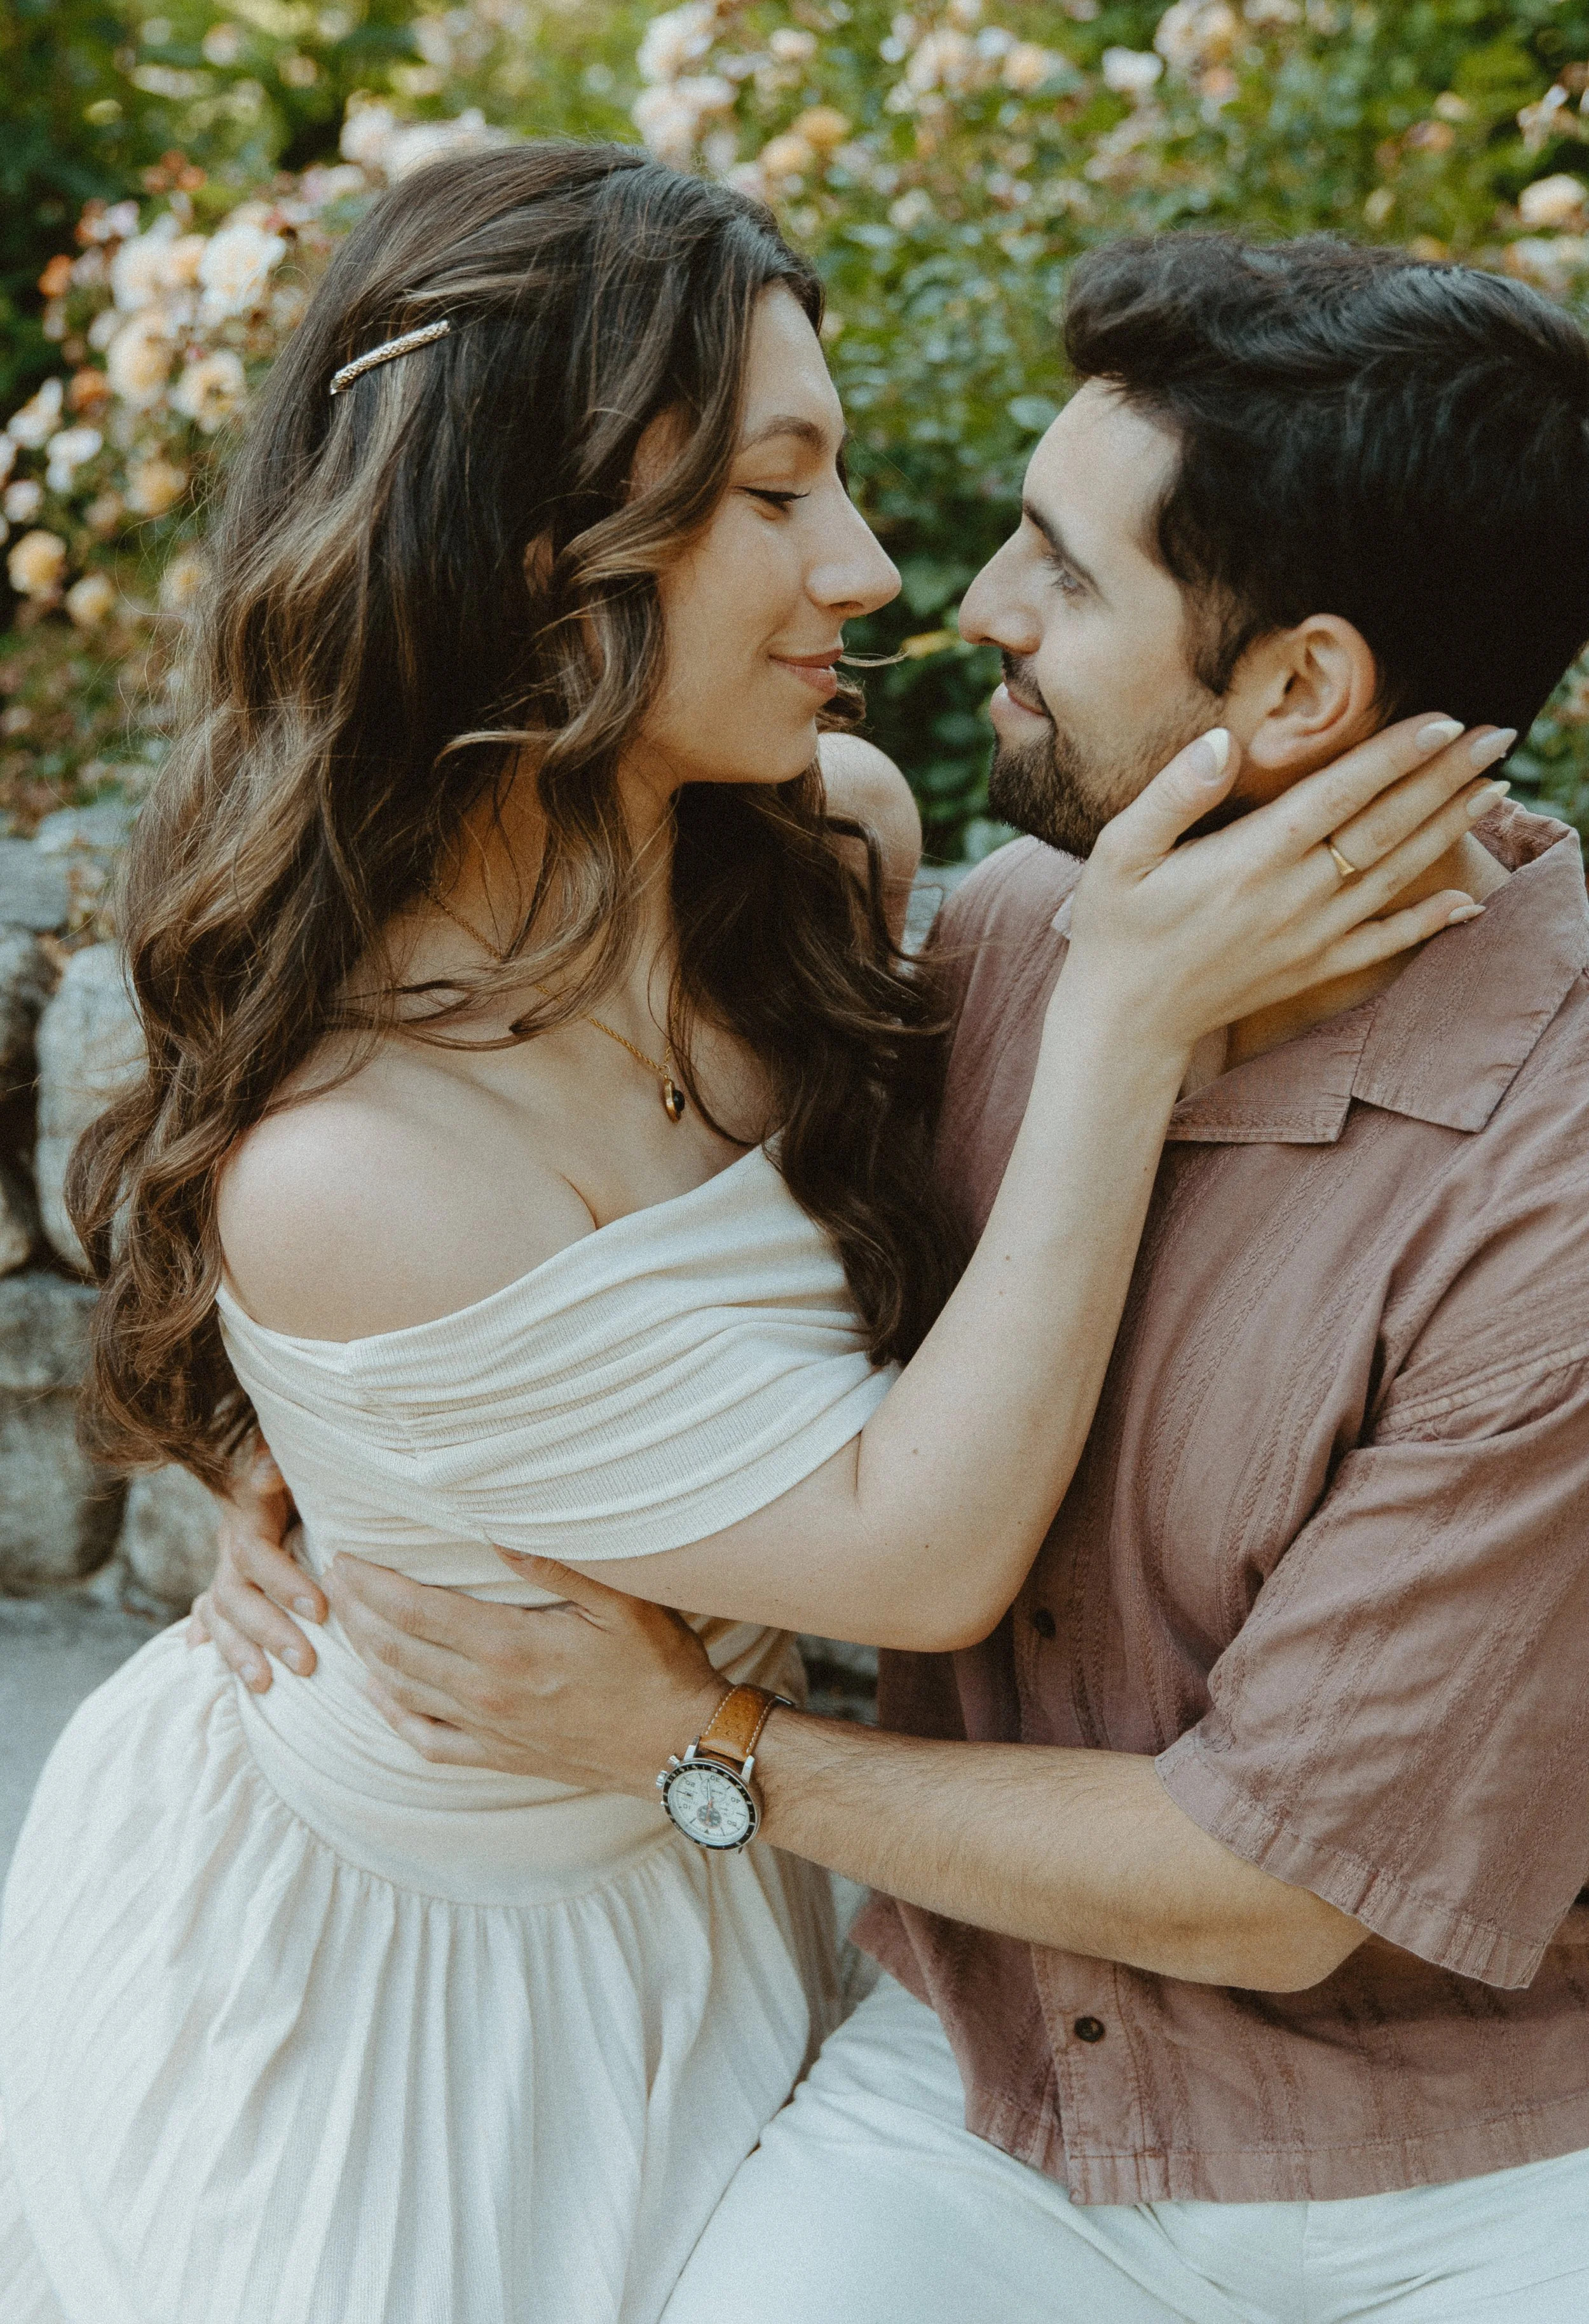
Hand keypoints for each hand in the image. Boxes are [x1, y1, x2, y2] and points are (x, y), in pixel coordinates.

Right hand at [186, 1434, 323, 1689]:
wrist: (283, 1460)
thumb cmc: (309, 1465)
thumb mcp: (301, 1463)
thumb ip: (276, 1465)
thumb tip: (266, 1470)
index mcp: (250, 1513)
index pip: (254, 1554)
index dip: (282, 1583)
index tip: (319, 1610)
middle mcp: (232, 1541)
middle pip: (234, 1593)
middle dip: (267, 1631)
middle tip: (305, 1664)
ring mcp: (227, 1563)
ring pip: (220, 1612)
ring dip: (239, 1651)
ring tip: (263, 1685)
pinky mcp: (229, 1579)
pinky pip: (209, 1613)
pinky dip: (211, 1637)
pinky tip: (201, 1656)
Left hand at [329, 1549, 728, 1790]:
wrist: (678, 1748)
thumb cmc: (656, 1667)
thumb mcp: (621, 1603)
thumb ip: (557, 1565)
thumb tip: (499, 1530)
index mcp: (508, 1647)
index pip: (414, 1609)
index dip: (372, 1583)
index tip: (346, 1557)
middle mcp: (486, 1692)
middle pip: (394, 1647)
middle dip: (356, 1610)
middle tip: (333, 1577)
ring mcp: (488, 1730)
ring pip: (402, 1689)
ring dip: (365, 1652)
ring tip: (344, 1619)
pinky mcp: (497, 1757)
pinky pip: (426, 1740)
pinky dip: (392, 1715)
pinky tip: (376, 1693)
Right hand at [1064, 715, 1509, 1053]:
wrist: (1124, 1020)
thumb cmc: (1115, 927)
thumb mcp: (1118, 852)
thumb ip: (1172, 793)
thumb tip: (1223, 742)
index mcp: (1250, 859)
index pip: (1339, 794)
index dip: (1395, 755)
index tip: (1443, 721)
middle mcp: (1293, 897)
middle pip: (1385, 827)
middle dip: (1445, 777)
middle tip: (1496, 736)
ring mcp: (1310, 938)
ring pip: (1398, 876)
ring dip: (1450, 829)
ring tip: (1496, 787)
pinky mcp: (1313, 970)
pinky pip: (1385, 943)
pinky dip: (1432, 921)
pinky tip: (1471, 899)